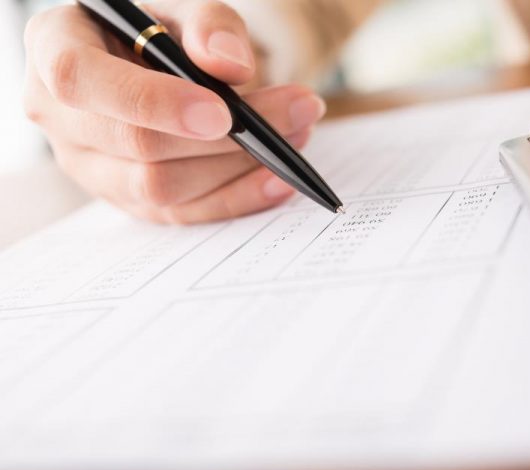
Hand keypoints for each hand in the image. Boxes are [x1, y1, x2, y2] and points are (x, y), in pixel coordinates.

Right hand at [23, 0, 326, 223]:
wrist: (144, 64)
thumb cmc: (155, 31)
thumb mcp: (180, 8)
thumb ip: (207, 23)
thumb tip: (231, 67)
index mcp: (54, 49)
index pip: (82, 81)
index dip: (154, 102)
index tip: (222, 112)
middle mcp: (60, 117)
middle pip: (138, 147)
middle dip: (226, 138)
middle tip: (297, 112)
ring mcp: (91, 167)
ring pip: (163, 189)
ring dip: (240, 167)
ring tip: (298, 132)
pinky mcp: (128, 199)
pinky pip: (184, 213)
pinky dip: (238, 198)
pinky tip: (279, 179)